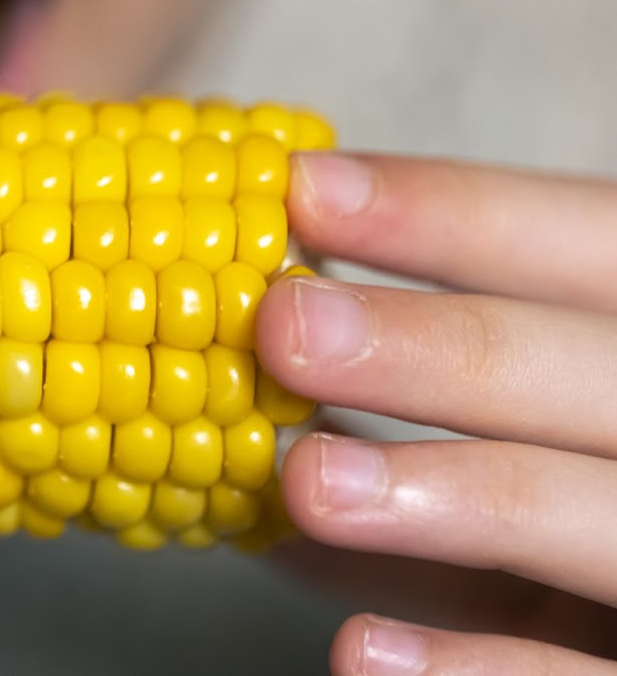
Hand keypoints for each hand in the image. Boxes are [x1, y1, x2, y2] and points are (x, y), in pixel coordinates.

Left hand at [257, 151, 616, 672]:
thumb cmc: (575, 496)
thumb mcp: (524, 420)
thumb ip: (425, 387)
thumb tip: (237, 358)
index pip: (580, 238)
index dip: (447, 211)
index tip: (302, 190)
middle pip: (580, 367)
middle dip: (432, 343)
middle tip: (283, 324)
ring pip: (594, 516)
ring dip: (445, 494)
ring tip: (306, 481)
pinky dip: (477, 670)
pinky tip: (361, 648)